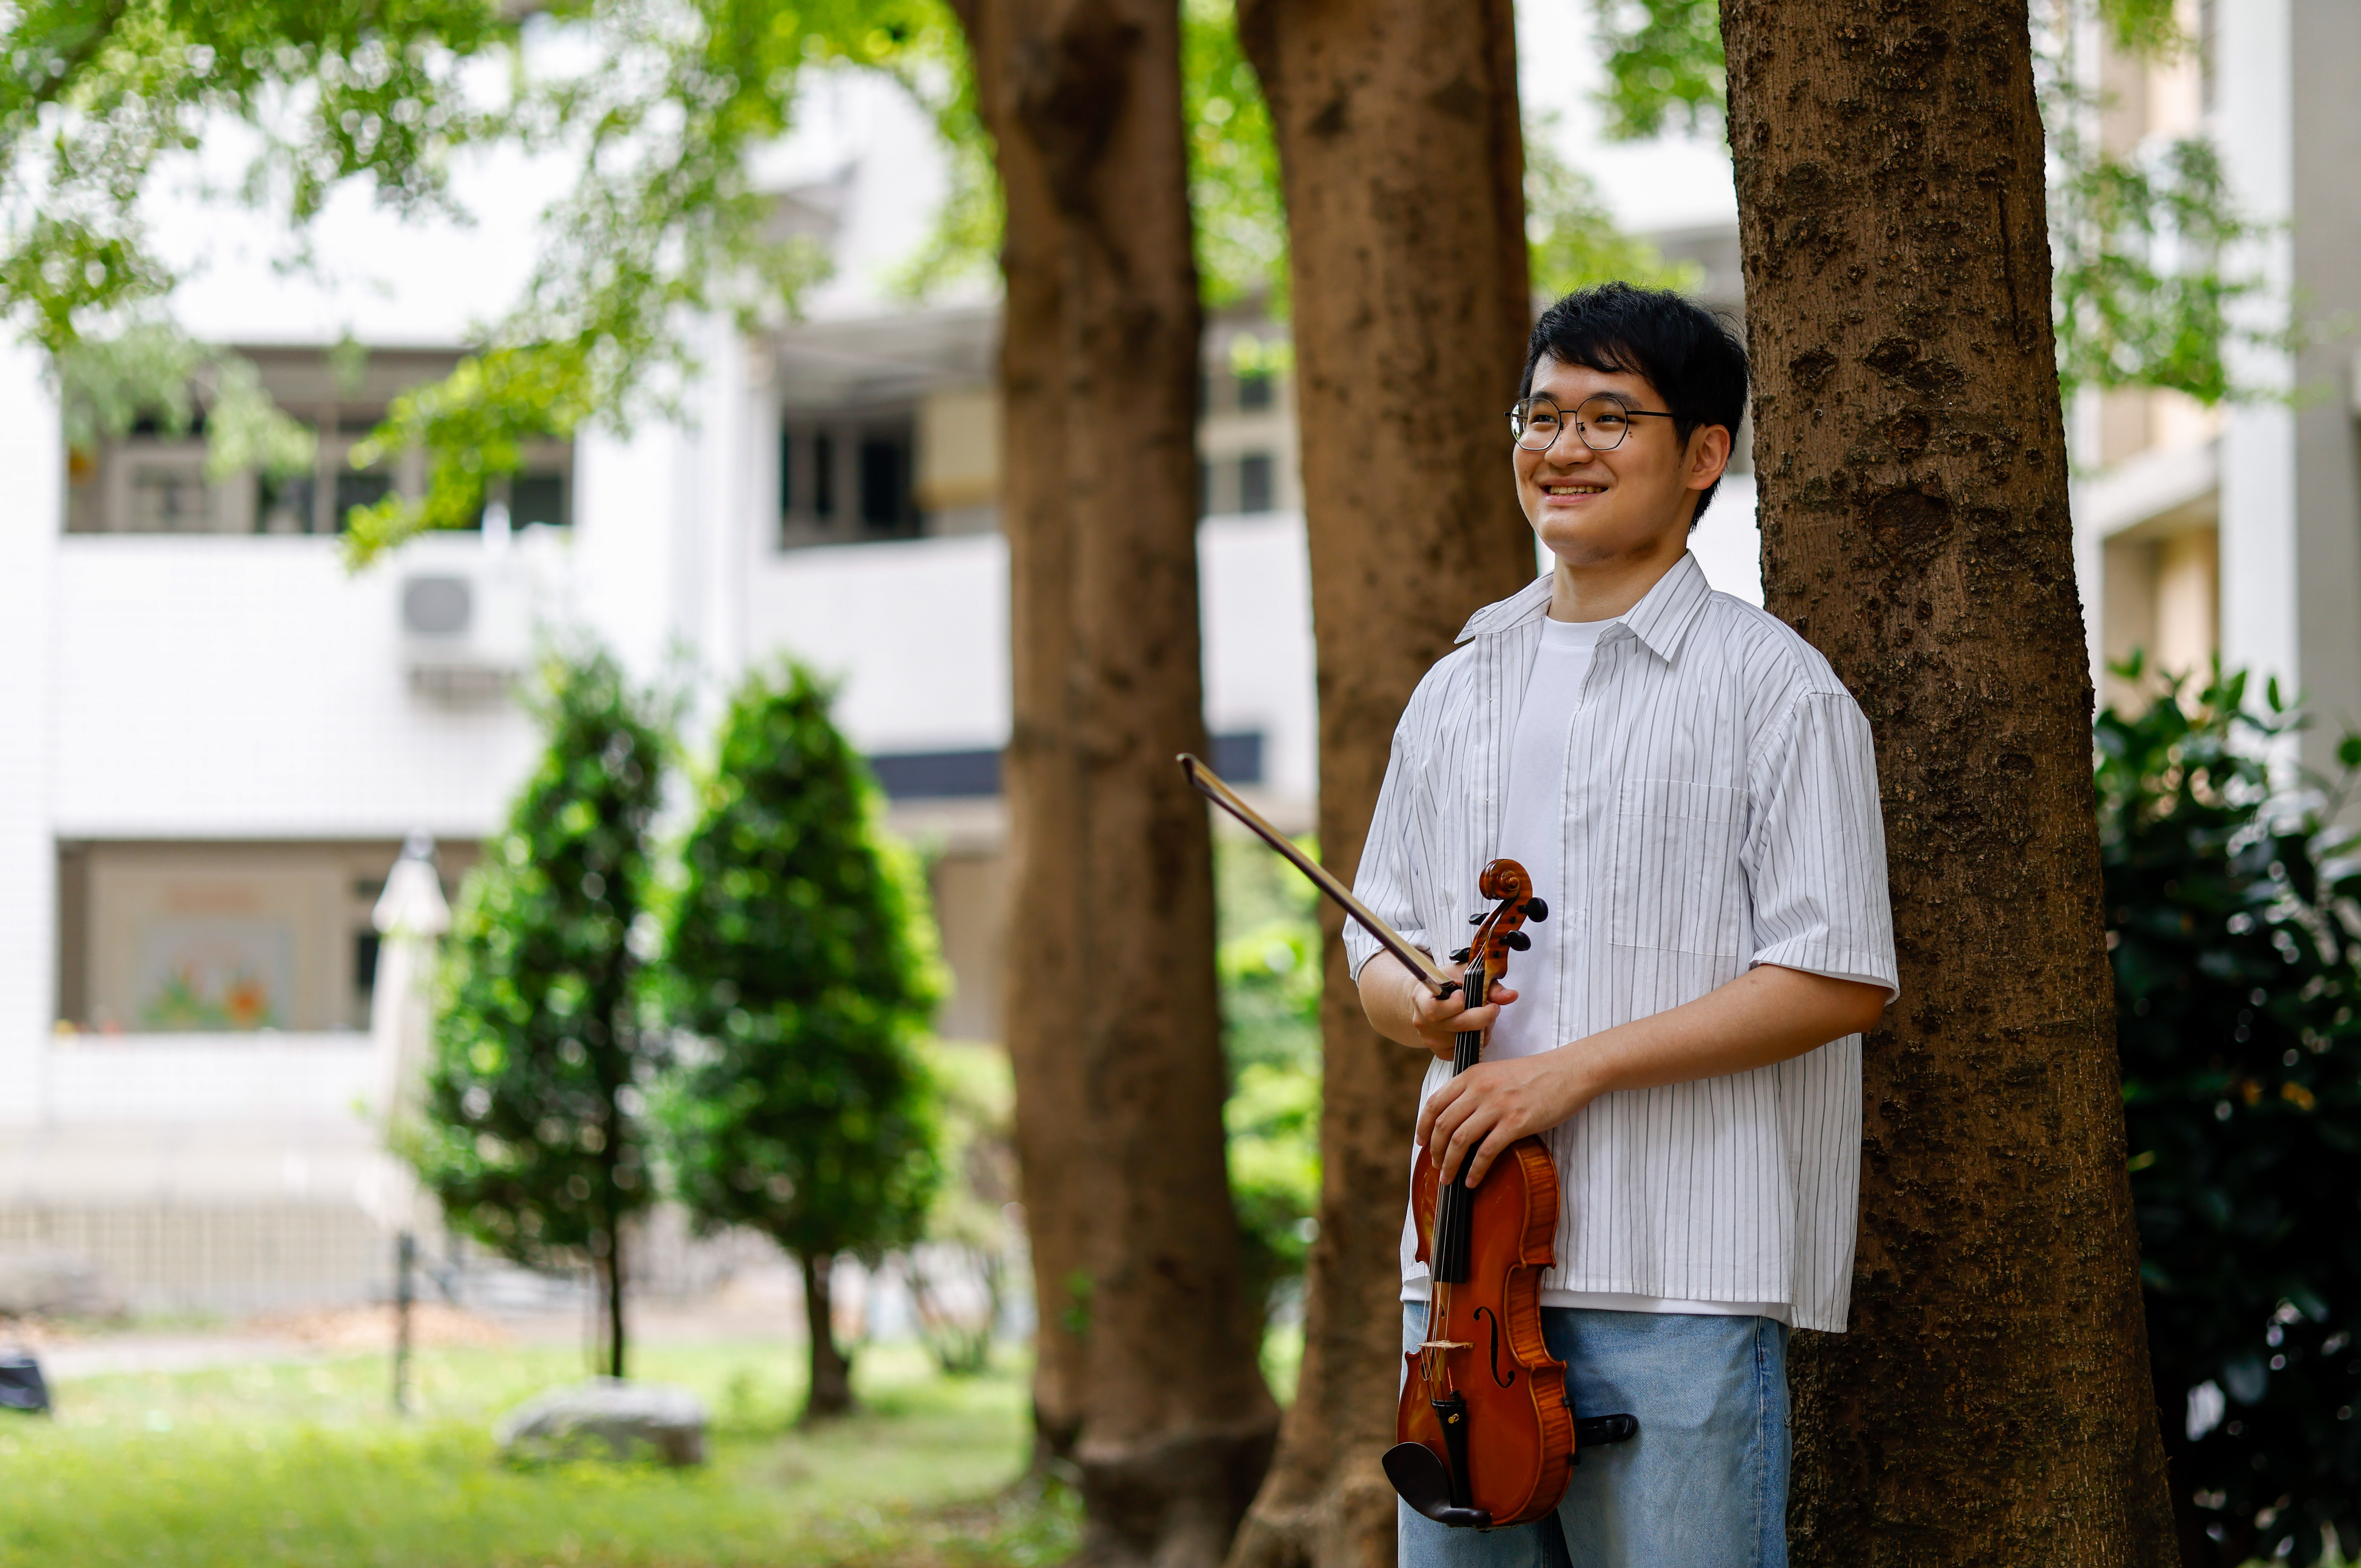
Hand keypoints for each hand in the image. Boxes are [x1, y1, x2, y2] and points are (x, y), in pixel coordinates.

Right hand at [1405, 974, 1516, 1060]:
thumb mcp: (1464, 974)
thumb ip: (1488, 984)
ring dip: (1483, 1029)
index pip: (1435, 1010)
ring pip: (1465, 1040)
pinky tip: (1475, 1028)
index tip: (1464, 993)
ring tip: (1483, 1016)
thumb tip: (1511, 996)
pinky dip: (1477, 1040)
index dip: (1456, 1003)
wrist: (1429, 999)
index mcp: (1421, 998)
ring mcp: (1431, 1040)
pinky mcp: (1440, 1052)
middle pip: (1457, 1025)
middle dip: (1482, 1017)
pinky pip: (1466, 1050)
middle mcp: (1423, 1022)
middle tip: (1493, 1008)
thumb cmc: (1448, 984)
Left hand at [1417, 1049, 1591, 1186]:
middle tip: (1436, 1166)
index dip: (1423, 1126)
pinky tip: (1472, 1181)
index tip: (1421, 1142)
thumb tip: (1456, 1113)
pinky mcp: (1517, 1123)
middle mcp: (1480, 1089)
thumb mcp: (1495, 1072)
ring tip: (1448, 1178)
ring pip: (1460, 1140)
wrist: (1569, 1071)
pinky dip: (1475, 1170)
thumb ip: (1474, 1088)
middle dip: (1435, 1150)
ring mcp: (1498, 1106)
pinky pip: (1487, 1152)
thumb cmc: (1535, 1075)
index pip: (1435, 1103)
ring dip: (1450, 1163)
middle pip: (1444, 1125)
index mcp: (1472, 1076)